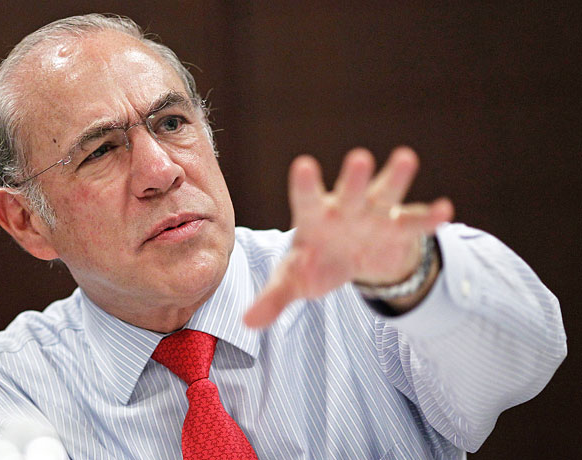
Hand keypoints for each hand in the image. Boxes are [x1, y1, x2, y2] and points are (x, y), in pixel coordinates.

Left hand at [243, 146, 453, 327]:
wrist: (352, 260)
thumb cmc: (318, 262)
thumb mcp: (295, 281)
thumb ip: (274, 298)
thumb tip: (247, 323)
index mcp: (314, 219)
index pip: (306, 199)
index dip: (306, 185)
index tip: (304, 166)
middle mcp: (345, 210)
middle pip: (350, 192)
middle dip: (354, 178)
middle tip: (360, 157)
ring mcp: (374, 216)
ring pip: (385, 194)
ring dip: (395, 179)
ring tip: (406, 158)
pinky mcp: (398, 229)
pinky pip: (414, 222)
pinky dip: (428, 218)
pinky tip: (444, 210)